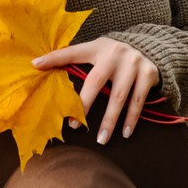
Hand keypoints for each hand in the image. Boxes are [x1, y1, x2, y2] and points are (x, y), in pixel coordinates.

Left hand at [32, 38, 159, 142]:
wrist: (152, 47)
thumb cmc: (115, 56)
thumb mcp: (99, 52)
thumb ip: (80, 61)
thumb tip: (48, 71)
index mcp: (97, 47)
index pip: (73, 52)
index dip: (55, 58)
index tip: (36, 64)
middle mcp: (114, 54)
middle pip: (96, 82)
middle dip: (84, 105)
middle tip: (75, 125)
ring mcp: (133, 63)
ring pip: (119, 97)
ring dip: (110, 121)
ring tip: (101, 139)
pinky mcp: (148, 74)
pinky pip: (138, 100)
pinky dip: (132, 118)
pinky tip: (126, 132)